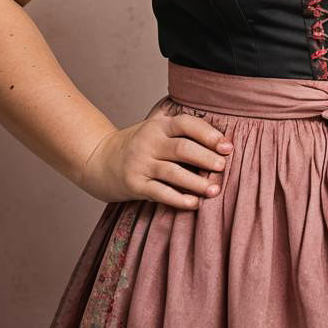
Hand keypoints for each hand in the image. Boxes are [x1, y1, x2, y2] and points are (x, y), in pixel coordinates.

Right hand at [78, 111, 232, 209]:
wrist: (99, 160)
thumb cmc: (137, 145)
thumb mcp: (154, 127)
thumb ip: (179, 126)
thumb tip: (219, 131)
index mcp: (159, 125)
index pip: (187, 124)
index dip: (209, 134)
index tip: (227, 147)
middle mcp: (149, 142)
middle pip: (183, 148)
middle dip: (206, 158)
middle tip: (224, 167)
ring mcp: (140, 163)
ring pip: (173, 173)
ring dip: (197, 182)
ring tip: (215, 190)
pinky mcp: (134, 184)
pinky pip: (160, 193)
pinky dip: (178, 199)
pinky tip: (194, 203)